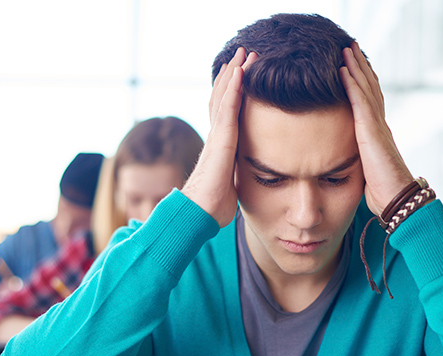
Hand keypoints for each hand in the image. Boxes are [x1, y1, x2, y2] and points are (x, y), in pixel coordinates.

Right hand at [182, 48, 257, 226]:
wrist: (199, 214)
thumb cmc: (213, 206)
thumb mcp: (231, 186)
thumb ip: (236, 177)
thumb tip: (242, 184)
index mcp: (221, 147)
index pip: (226, 113)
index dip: (233, 92)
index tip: (241, 74)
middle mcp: (216, 137)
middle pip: (223, 99)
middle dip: (233, 76)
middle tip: (243, 54)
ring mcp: (216, 137)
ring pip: (224, 98)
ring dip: (234, 74)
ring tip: (243, 54)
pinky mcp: (220, 141)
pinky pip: (227, 109)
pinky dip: (233, 89)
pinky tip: (239, 72)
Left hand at [339, 42, 413, 215]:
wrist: (396, 199)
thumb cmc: (382, 191)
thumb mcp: (365, 170)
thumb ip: (358, 159)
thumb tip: (346, 162)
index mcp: (377, 134)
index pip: (369, 101)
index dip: (362, 81)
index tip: (353, 65)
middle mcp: (379, 125)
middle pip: (369, 88)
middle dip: (359, 66)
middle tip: (350, 47)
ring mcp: (377, 127)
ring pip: (365, 90)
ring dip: (355, 68)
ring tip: (346, 49)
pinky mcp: (372, 133)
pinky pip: (360, 103)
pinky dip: (351, 85)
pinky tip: (342, 71)